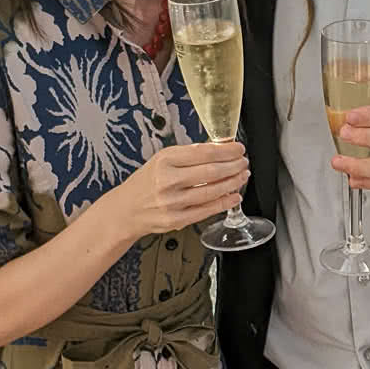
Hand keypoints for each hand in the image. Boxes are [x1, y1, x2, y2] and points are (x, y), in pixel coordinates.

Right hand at [115, 141, 249, 237]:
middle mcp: (168, 180)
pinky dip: (225, 203)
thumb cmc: (146, 183)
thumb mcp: (162, 160)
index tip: (238, 149)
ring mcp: (173, 202)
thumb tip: (220, 149)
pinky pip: (207, 210)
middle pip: (211, 171)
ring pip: (212, 191)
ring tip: (242, 176)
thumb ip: (189, 155)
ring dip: (233, 183)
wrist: (126, 209)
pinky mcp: (177, 219)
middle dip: (233, 166)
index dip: (226, 151)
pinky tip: (234, 196)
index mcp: (165, 160)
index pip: (203, 152)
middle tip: (243, 162)